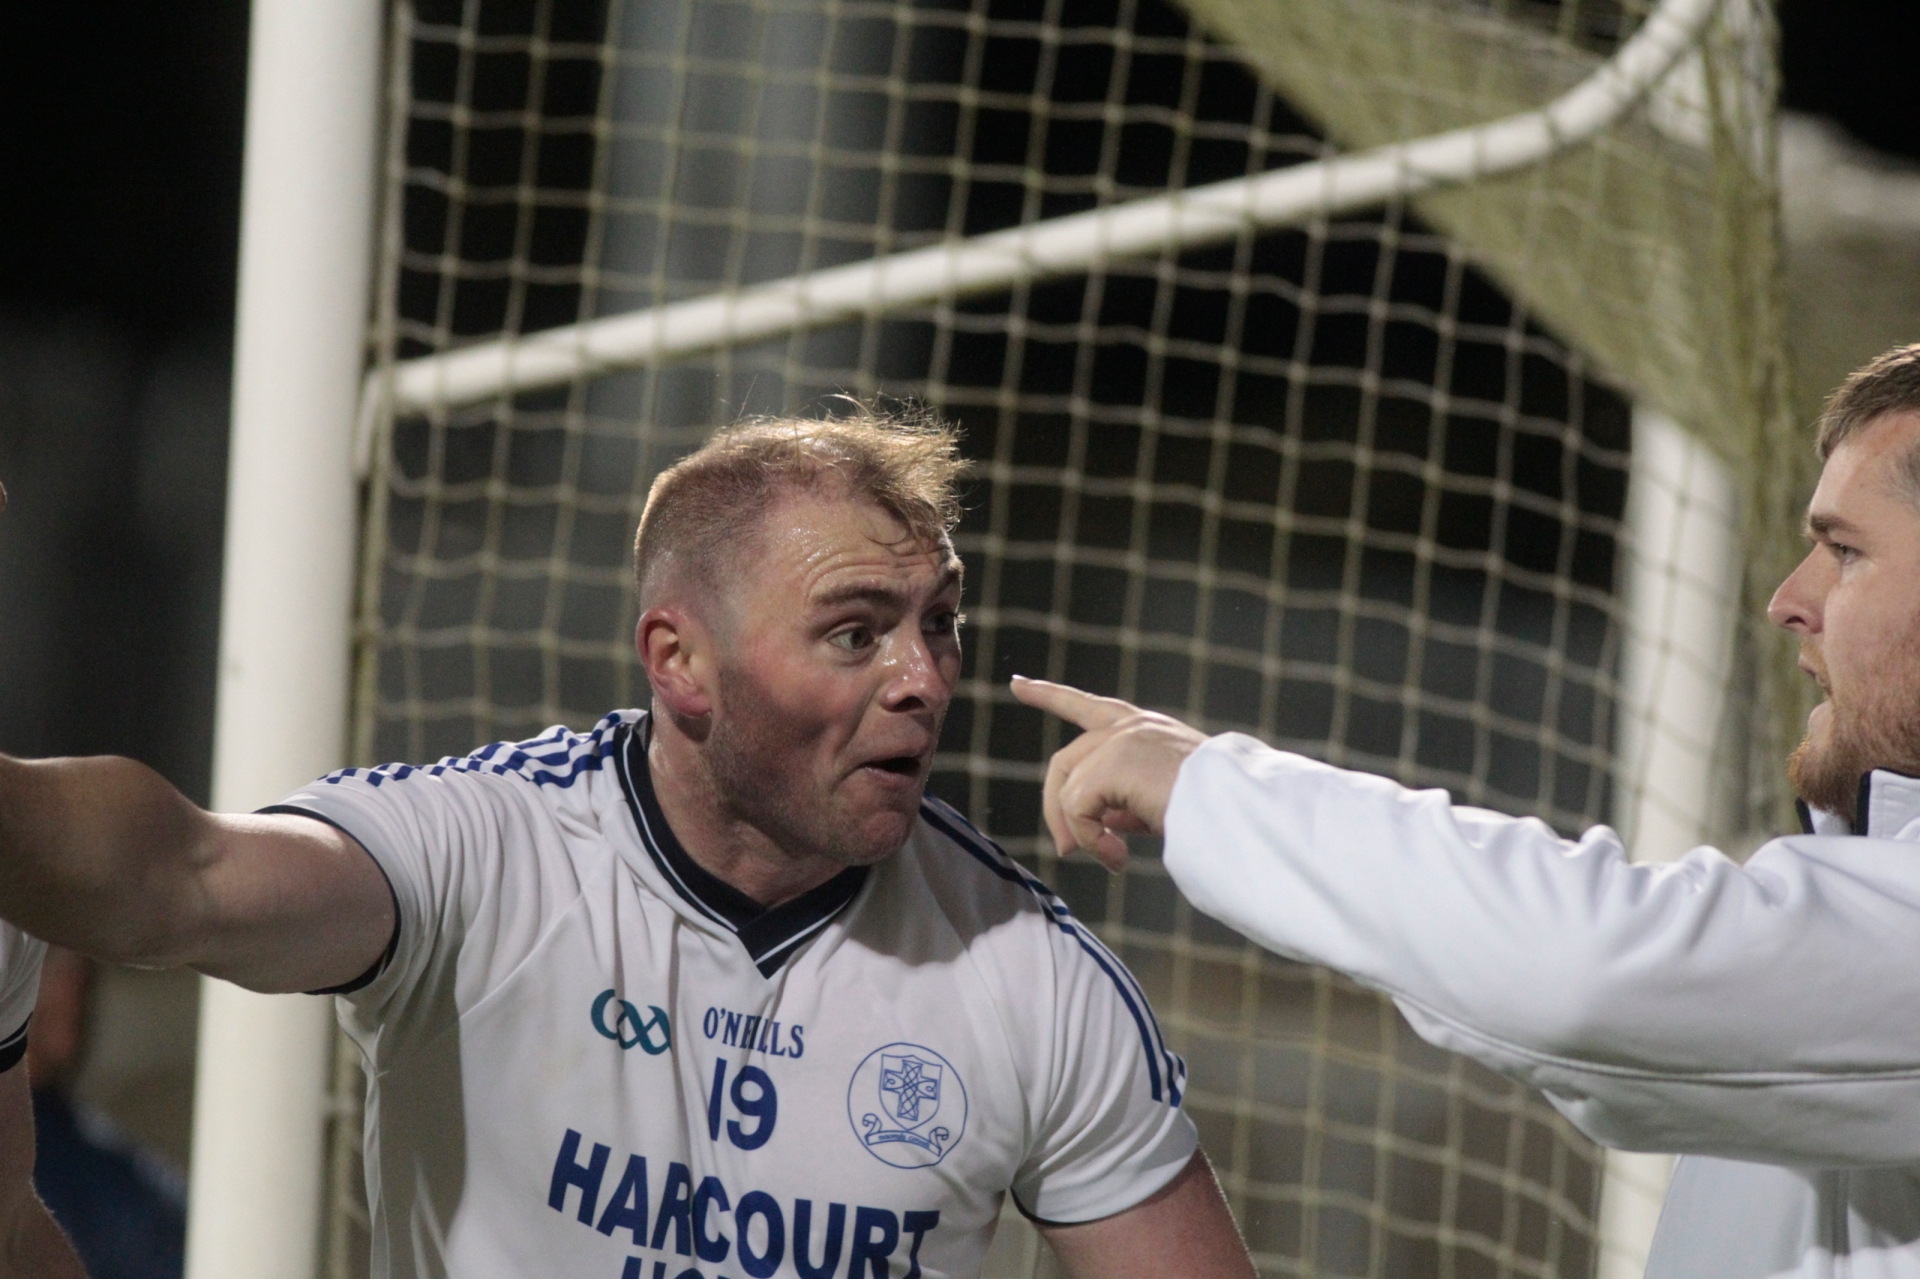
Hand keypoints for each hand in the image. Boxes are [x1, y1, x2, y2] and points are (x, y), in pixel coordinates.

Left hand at [1010, 676, 1206, 870]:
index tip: (1018, 685)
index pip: (1088, 707)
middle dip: (1055, 808)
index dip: (1050, 695)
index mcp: (1146, 729)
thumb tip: (1099, 822)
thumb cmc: (1216, 810)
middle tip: (1066, 849)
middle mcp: (1131, 726)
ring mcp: (1121, 740)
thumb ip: (1125, 801)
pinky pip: (1078, 808)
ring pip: (1069, 789)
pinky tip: (1119, 857)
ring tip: (1112, 859)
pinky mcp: (1113, 761)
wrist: (1241, 808)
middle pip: (1065, 762)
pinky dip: (1091, 839)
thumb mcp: (1162, 800)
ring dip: (1081, 832)